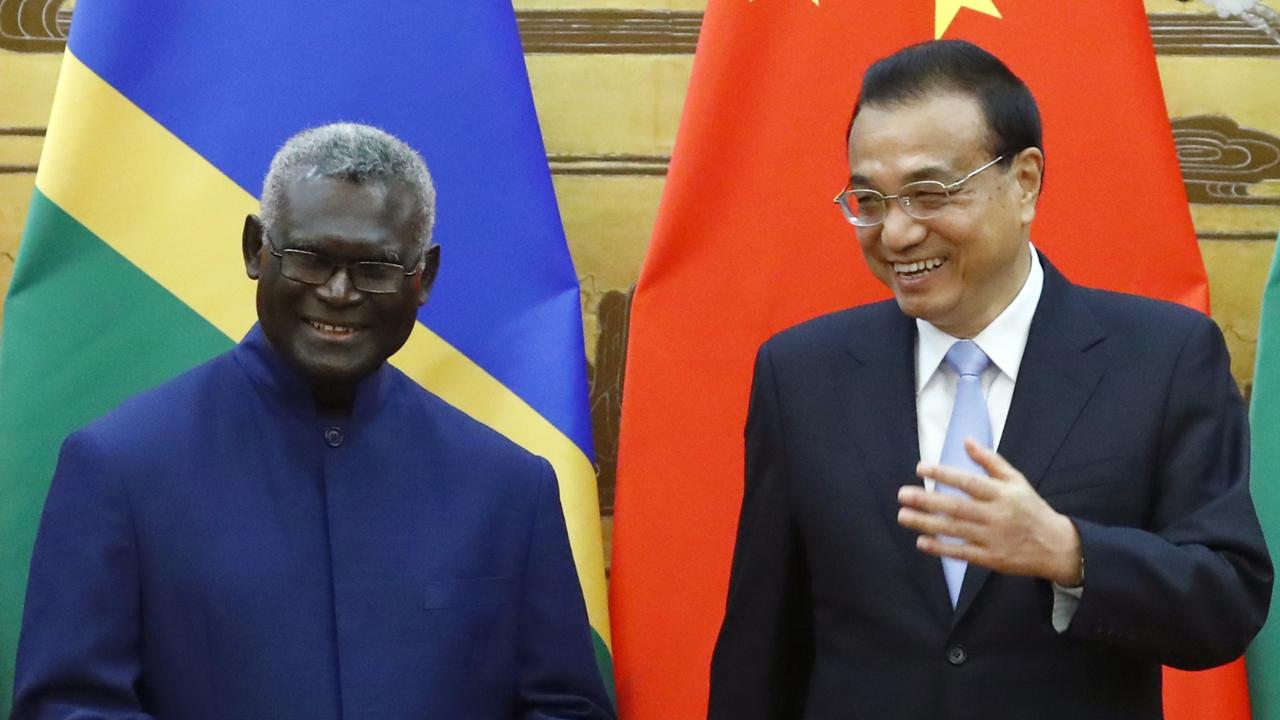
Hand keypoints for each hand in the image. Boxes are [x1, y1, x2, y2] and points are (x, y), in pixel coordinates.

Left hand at [897, 440, 1082, 586]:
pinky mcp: (990, 558)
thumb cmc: (1031, 508)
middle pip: (957, 507)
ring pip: (955, 530)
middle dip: (927, 500)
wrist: (1055, 546)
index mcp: (1002, 494)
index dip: (944, 474)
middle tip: (903, 494)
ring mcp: (992, 539)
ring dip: (926, 523)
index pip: (969, 482)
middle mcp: (996, 516)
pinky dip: (941, 548)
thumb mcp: (1016, 480)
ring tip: (903, 516)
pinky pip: (962, 553)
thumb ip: (990, 461)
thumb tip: (967, 440)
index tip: (921, 468)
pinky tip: (922, 542)